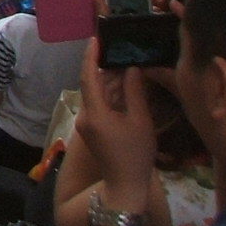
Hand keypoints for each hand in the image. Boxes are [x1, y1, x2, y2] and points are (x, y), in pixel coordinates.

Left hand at [75, 39, 158, 201]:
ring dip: (109, 83)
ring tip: (125, 66)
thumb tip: (132, 69)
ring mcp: (86, 124)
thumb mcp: (140, 121)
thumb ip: (135, 93)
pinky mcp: (91, 130)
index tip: (95, 39)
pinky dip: (110, 96)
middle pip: (92, 85)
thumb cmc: (136, 154)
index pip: (88, 77)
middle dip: (105, 69)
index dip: (91, 57)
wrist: (125, 186)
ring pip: (96, 95)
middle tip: (119, 51)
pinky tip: (124, 88)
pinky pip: (98, 106)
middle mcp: (85, 116)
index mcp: (94, 113)